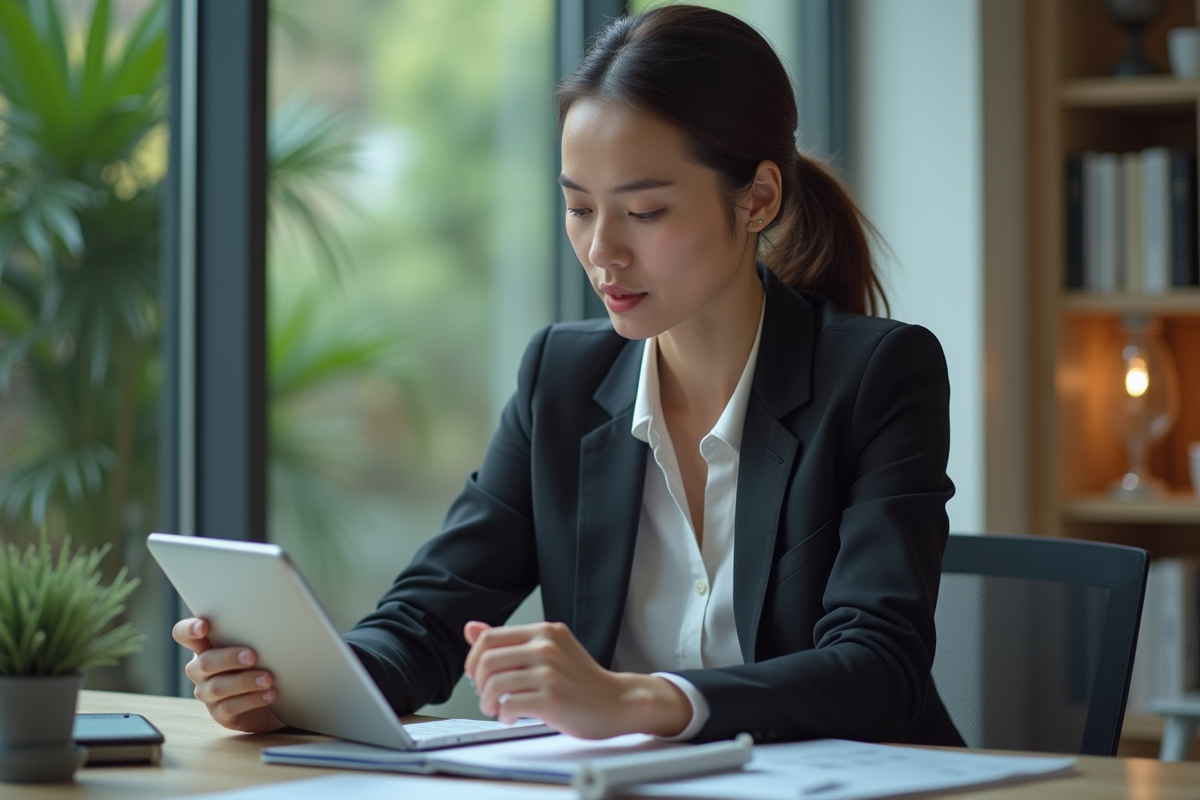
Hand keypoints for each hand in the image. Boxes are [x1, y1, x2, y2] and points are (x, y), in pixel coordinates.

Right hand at [172, 617, 284, 733]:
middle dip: (228, 658)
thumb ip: (249, 635)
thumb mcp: (254, 646)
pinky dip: (251, 699)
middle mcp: (200, 670)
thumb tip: (269, 622)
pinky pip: (229, 707)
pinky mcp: (219, 713)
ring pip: (217, 687)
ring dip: (244, 681)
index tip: (204, 626)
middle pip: (204, 662)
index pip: (183, 634)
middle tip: (252, 656)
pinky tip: (269, 694)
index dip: (188, 629)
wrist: (272, 699)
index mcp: (205, 647)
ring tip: (267, 679)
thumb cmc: (260, 663)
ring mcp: (207, 693)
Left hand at [463, 620, 691, 739]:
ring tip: (498, 709)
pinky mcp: (553, 699)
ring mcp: (551, 673)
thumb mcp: (549, 650)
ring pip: (495, 684)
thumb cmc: (582, 679)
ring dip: (488, 703)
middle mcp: (547, 647)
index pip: (489, 638)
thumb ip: (511, 641)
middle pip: (487, 661)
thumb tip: (471, 628)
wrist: (618, 701)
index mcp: (545, 631)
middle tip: (487, 697)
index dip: (473, 660)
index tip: (476, 676)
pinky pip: (510, 705)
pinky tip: (511, 717)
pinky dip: (503, 715)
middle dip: (478, 684)